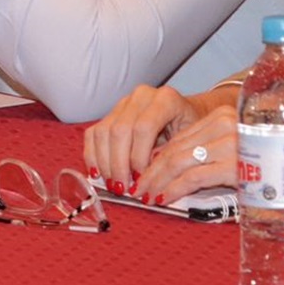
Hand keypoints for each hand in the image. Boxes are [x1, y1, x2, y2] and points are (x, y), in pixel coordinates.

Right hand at [83, 84, 236, 203]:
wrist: (187, 114)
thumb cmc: (191, 131)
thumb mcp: (189, 142)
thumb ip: (170, 155)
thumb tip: (148, 178)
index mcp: (165, 99)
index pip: (144, 127)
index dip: (139, 156)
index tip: (141, 179)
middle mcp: (142, 96)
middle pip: (120, 130)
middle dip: (119, 163)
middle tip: (123, 188)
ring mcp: (124, 102)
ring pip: (103, 131)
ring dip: (105, 162)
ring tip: (113, 185)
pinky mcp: (111, 112)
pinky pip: (94, 133)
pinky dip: (93, 154)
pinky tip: (98, 173)